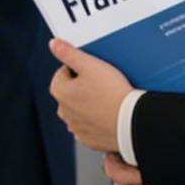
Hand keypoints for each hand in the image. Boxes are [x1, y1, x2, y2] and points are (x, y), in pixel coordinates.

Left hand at [49, 39, 135, 153]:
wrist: (131, 122)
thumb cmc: (112, 93)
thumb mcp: (89, 64)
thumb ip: (68, 53)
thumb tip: (53, 44)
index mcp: (60, 92)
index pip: (63, 72)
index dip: (79, 68)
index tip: (93, 71)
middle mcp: (64, 112)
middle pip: (70, 92)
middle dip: (82, 87)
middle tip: (102, 83)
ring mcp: (76, 128)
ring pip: (79, 110)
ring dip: (88, 104)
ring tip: (107, 99)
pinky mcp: (89, 140)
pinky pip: (90, 126)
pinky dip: (96, 120)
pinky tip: (109, 114)